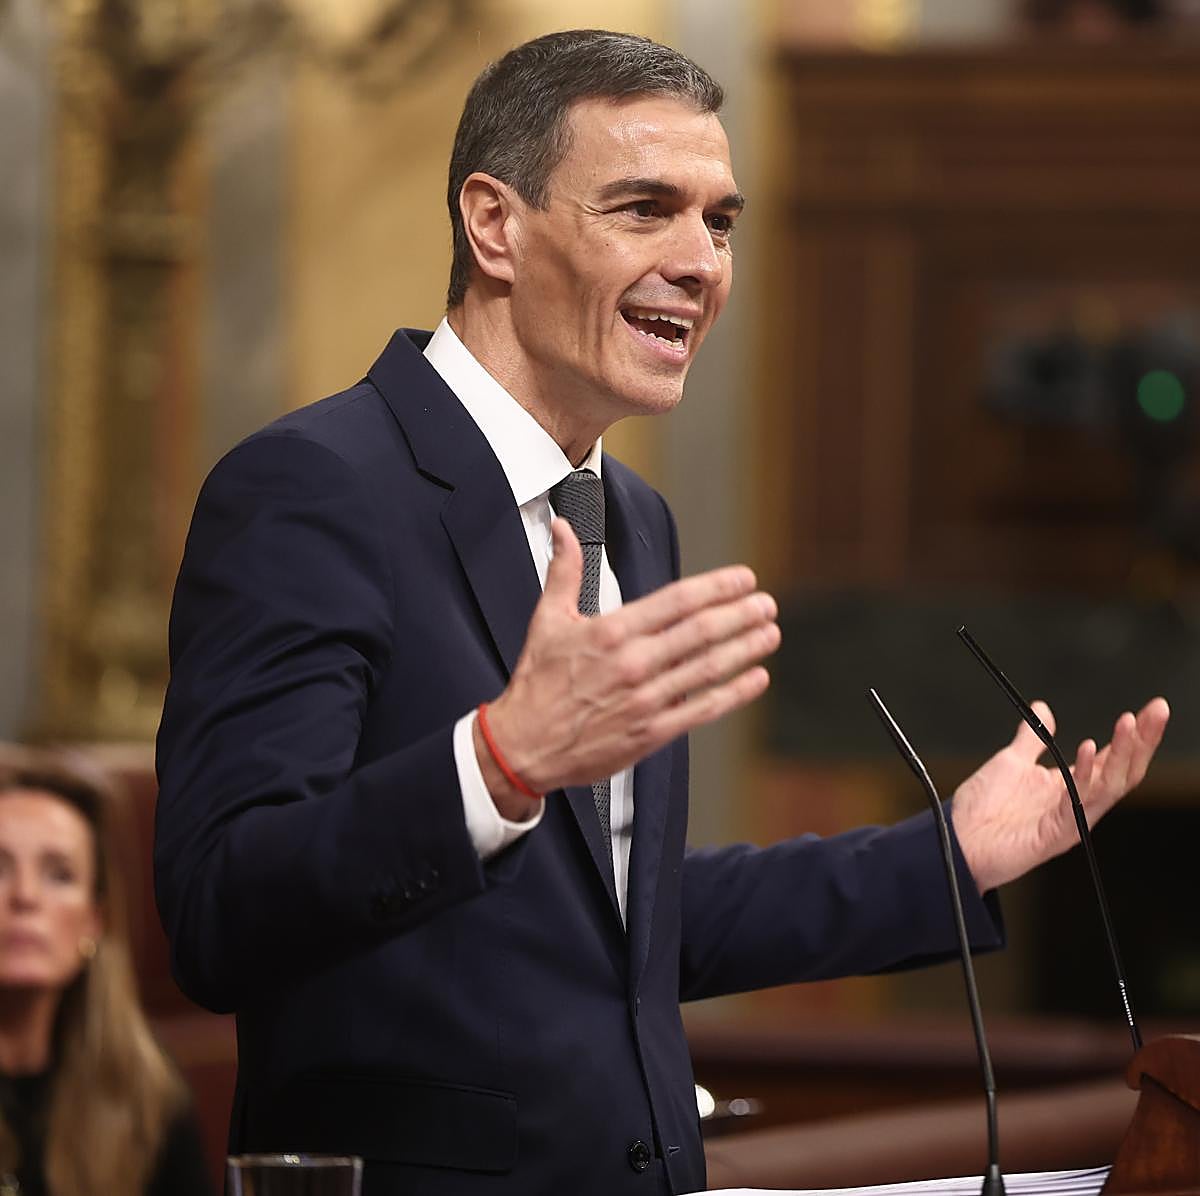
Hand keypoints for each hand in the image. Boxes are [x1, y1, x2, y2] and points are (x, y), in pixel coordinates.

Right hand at [478, 518, 780, 817]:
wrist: (524, 746)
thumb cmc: (537, 684)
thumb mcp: (546, 620)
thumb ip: (563, 571)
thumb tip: (562, 528)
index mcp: (612, 632)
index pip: (677, 601)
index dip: (718, 587)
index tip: (743, 578)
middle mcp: (634, 664)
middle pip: (702, 632)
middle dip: (741, 614)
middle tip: (766, 603)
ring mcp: (646, 700)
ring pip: (708, 668)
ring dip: (745, 648)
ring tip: (769, 632)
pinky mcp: (651, 733)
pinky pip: (703, 709)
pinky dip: (734, 693)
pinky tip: (755, 678)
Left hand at [951, 696, 1169, 892]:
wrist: (956, 841)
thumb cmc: (981, 809)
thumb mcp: (1011, 762)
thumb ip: (1032, 738)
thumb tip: (1043, 709)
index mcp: (1071, 787)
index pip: (1113, 758)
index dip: (1133, 734)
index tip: (1150, 709)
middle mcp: (1077, 804)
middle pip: (1122, 771)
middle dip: (1142, 741)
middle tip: (1157, 711)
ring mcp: (1070, 821)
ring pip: (1109, 786)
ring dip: (1121, 753)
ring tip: (1129, 724)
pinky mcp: (1055, 834)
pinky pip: (1077, 804)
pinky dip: (1085, 775)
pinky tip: (1090, 750)